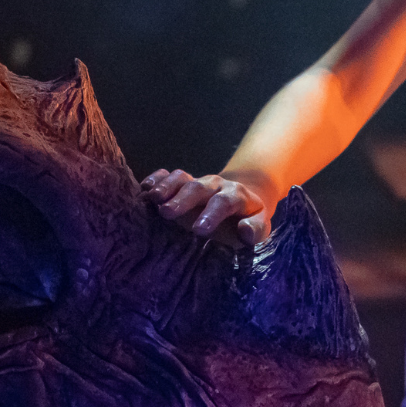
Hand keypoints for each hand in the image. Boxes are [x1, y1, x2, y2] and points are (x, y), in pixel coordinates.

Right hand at [141, 168, 275, 246]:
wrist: (242, 198)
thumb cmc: (249, 218)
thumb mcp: (261, 225)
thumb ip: (257, 229)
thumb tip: (244, 231)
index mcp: (235, 196)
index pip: (224, 202)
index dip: (211, 214)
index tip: (199, 229)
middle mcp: (214, 185)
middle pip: (197, 188)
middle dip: (182, 199)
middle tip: (167, 213)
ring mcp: (196, 182)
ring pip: (181, 178)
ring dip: (166, 187)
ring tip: (152, 199)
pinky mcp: (182, 182)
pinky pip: (168, 175)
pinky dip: (156, 179)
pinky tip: (144, 188)